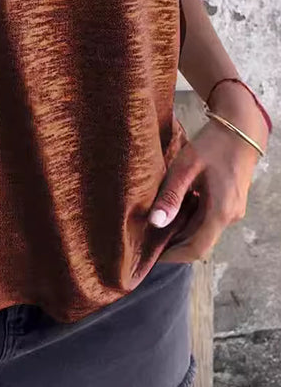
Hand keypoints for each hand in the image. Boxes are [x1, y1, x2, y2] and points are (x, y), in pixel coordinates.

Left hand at [149, 87, 268, 262]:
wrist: (241, 128)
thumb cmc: (213, 145)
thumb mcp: (186, 168)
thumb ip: (171, 196)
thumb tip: (155, 222)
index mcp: (221, 212)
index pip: (196, 249)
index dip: (173, 256)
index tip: (151, 257)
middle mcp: (230, 216)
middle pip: (199, 242)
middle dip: (174, 244)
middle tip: (147, 241)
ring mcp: (233, 210)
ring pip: (203, 230)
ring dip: (181, 231)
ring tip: (155, 225)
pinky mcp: (230, 202)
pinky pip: (208, 219)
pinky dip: (190, 220)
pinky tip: (172, 210)